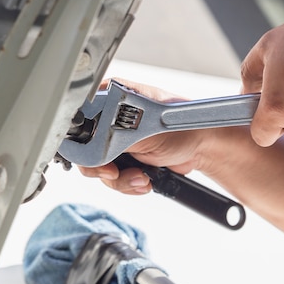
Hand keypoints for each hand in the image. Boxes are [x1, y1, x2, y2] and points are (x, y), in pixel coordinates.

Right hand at [77, 79, 211, 194]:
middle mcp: (110, 120)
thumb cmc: (181, 126)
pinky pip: (115, 179)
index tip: (101, 160)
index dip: (85, 147)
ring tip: (141, 177)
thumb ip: (112, 136)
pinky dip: (129, 184)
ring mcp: (117, 142)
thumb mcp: (141, 128)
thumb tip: (92, 149)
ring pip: (100, 170)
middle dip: (105, 169)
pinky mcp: (127, 160)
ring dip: (121, 180)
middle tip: (116, 173)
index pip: (81, 124)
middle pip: (87, 152)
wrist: (202, 146)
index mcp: (110, 100)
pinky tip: (144, 179)